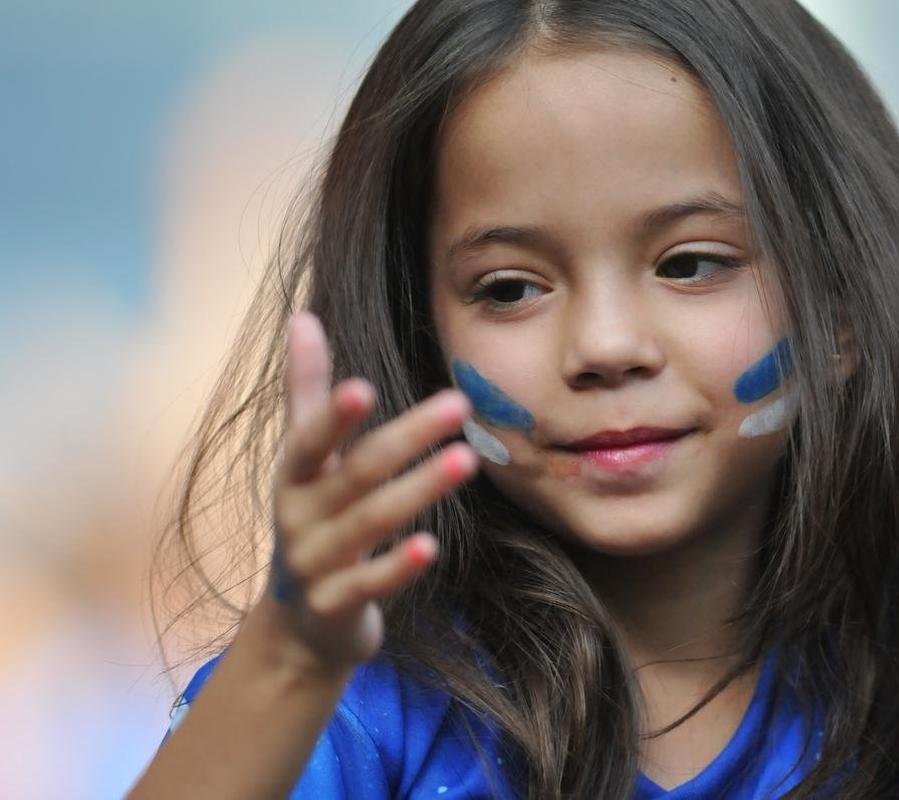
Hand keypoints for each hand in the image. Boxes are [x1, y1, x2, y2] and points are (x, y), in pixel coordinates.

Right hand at [266, 310, 477, 671]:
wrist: (298, 624)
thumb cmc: (312, 519)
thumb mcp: (304, 458)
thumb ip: (306, 390)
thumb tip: (303, 315)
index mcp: (293, 476)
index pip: (309, 440)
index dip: (332, 416)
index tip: (364, 387)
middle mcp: (297, 517)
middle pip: (356, 473)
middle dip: (406, 439)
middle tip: (460, 403)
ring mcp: (313, 564)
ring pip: (368, 524)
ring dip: (418, 491)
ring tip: (466, 460)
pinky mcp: (334, 606)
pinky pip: (368, 585)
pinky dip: (398, 567)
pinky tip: (433, 546)